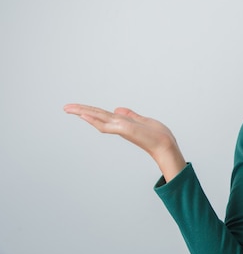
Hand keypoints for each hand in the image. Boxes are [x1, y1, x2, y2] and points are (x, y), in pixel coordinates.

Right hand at [64, 104, 186, 180]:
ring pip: (98, 119)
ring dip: (83, 112)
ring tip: (69, 109)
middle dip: (81, 111)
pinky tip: (85, 115)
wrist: (166, 145)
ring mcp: (121, 128)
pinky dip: (95, 120)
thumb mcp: (143, 121)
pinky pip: (107, 125)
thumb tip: (117, 109)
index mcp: (122, 123)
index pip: (102, 114)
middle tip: (65, 107)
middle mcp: (119, 125)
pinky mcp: (125, 130)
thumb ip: (130, 115)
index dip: (90, 110)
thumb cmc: (157, 136)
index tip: (77, 108)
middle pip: (96, 115)